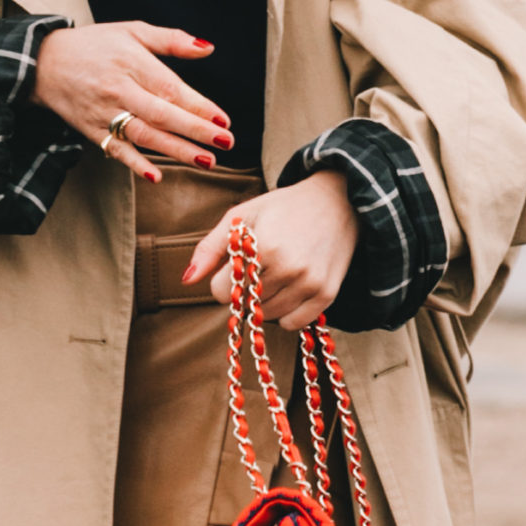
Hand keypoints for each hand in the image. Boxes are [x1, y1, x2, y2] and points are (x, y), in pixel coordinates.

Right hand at [31, 19, 232, 180]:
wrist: (44, 63)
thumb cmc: (95, 45)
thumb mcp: (132, 30)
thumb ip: (171, 39)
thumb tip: (207, 47)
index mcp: (131, 62)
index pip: (170, 88)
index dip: (198, 105)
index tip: (222, 120)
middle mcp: (118, 89)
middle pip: (161, 114)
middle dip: (195, 130)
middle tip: (225, 143)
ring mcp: (103, 112)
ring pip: (143, 135)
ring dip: (175, 150)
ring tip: (205, 160)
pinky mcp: (91, 130)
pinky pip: (115, 150)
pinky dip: (135, 164)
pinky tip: (156, 176)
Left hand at [186, 170, 357, 329]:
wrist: (338, 202)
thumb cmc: (284, 207)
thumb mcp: (242, 216)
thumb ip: (210, 248)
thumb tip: (186, 280)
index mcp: (263, 246)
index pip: (220, 291)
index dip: (223, 278)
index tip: (237, 264)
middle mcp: (288, 267)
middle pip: (244, 304)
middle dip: (244, 288)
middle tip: (259, 266)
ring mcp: (309, 283)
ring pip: (266, 316)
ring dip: (263, 301)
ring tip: (274, 274)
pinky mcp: (327, 294)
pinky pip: (292, 323)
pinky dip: (286, 313)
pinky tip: (289, 289)